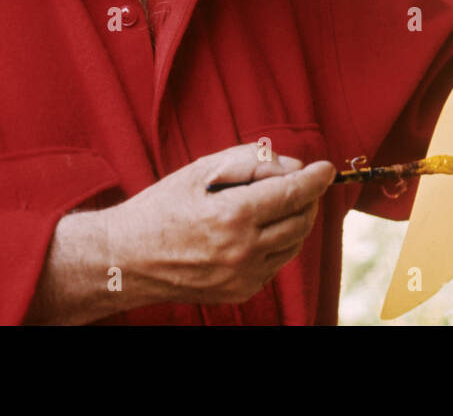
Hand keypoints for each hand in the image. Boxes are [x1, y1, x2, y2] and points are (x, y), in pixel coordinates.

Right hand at [108, 144, 334, 304]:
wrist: (126, 259)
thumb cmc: (160, 208)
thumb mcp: (200, 171)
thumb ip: (250, 161)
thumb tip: (291, 165)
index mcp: (233, 216)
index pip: (293, 194)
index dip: (315, 178)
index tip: (326, 168)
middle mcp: (243, 251)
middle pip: (301, 220)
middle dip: (308, 197)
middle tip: (299, 181)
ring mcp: (244, 276)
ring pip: (294, 243)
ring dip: (297, 219)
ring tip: (279, 202)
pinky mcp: (240, 291)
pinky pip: (276, 262)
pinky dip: (279, 241)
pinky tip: (260, 227)